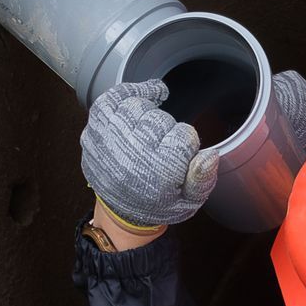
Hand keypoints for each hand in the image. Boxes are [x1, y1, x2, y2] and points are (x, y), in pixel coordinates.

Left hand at [81, 81, 218, 228]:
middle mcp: (131, 155)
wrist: (119, 213)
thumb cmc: (156, 204)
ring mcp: (110, 141)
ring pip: (137, 106)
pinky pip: (112, 98)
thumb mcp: (188, 203)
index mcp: (157, 174)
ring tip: (151, 128)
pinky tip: (145, 94)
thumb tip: (209, 155)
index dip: (188, 143)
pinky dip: (129, 92)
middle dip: (167, 130)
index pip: (184, 137)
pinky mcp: (95, 131)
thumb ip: (203, 180)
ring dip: (149, 114)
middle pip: (160, 120)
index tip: (182, 153)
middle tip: (164, 145)